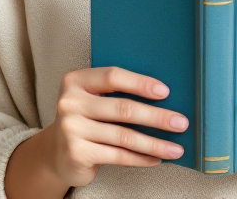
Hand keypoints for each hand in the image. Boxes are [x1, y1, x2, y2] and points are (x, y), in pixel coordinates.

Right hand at [47, 66, 188, 187]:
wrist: (55, 152)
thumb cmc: (86, 120)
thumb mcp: (93, 99)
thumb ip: (116, 94)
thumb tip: (164, 97)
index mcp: (75, 80)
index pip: (113, 76)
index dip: (140, 83)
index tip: (165, 92)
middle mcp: (70, 103)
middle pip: (123, 108)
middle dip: (157, 116)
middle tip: (180, 122)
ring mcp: (71, 129)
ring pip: (124, 136)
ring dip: (154, 143)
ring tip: (176, 148)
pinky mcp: (77, 153)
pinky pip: (117, 155)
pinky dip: (140, 159)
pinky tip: (156, 159)